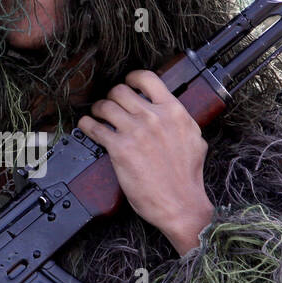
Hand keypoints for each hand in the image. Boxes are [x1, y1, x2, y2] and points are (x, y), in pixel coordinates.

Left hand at [77, 70, 214, 254]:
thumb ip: (180, 120)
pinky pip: (94, 128)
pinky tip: (87, 126)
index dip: (132, 78)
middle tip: (110, 105)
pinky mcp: (119, 149)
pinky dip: (87, 125)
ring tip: (97, 115)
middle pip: (120, 90)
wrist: (181, 204)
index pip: (147, 79)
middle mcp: (154, 117)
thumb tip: (171, 112)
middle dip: (112, 96)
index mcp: (174, 111)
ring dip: (97, 109)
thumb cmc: (187, 177)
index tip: (127, 83)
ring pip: (105, 106)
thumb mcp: (194, 138)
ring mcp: (135, 132)